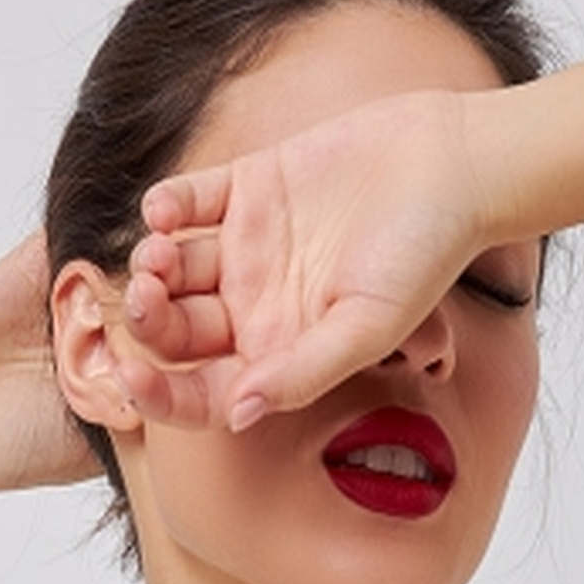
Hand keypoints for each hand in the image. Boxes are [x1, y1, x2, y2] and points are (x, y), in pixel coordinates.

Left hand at [120, 87, 490, 432]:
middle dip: (150, 321)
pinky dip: (166, 206)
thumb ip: (304, 374)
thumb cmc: (425, 257)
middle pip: (177, 332)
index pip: (204, 393)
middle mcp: (256, 308)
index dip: (161, 395)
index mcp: (279, 353)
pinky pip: (188, 201)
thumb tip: (239, 416)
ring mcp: (248, 248)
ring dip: (152, 263)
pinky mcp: (248, 188)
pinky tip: (166, 211)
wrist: (451, 167)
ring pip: (174, 268)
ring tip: (159, 250)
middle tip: (145, 297)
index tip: (132, 376)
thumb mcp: (369, 328)